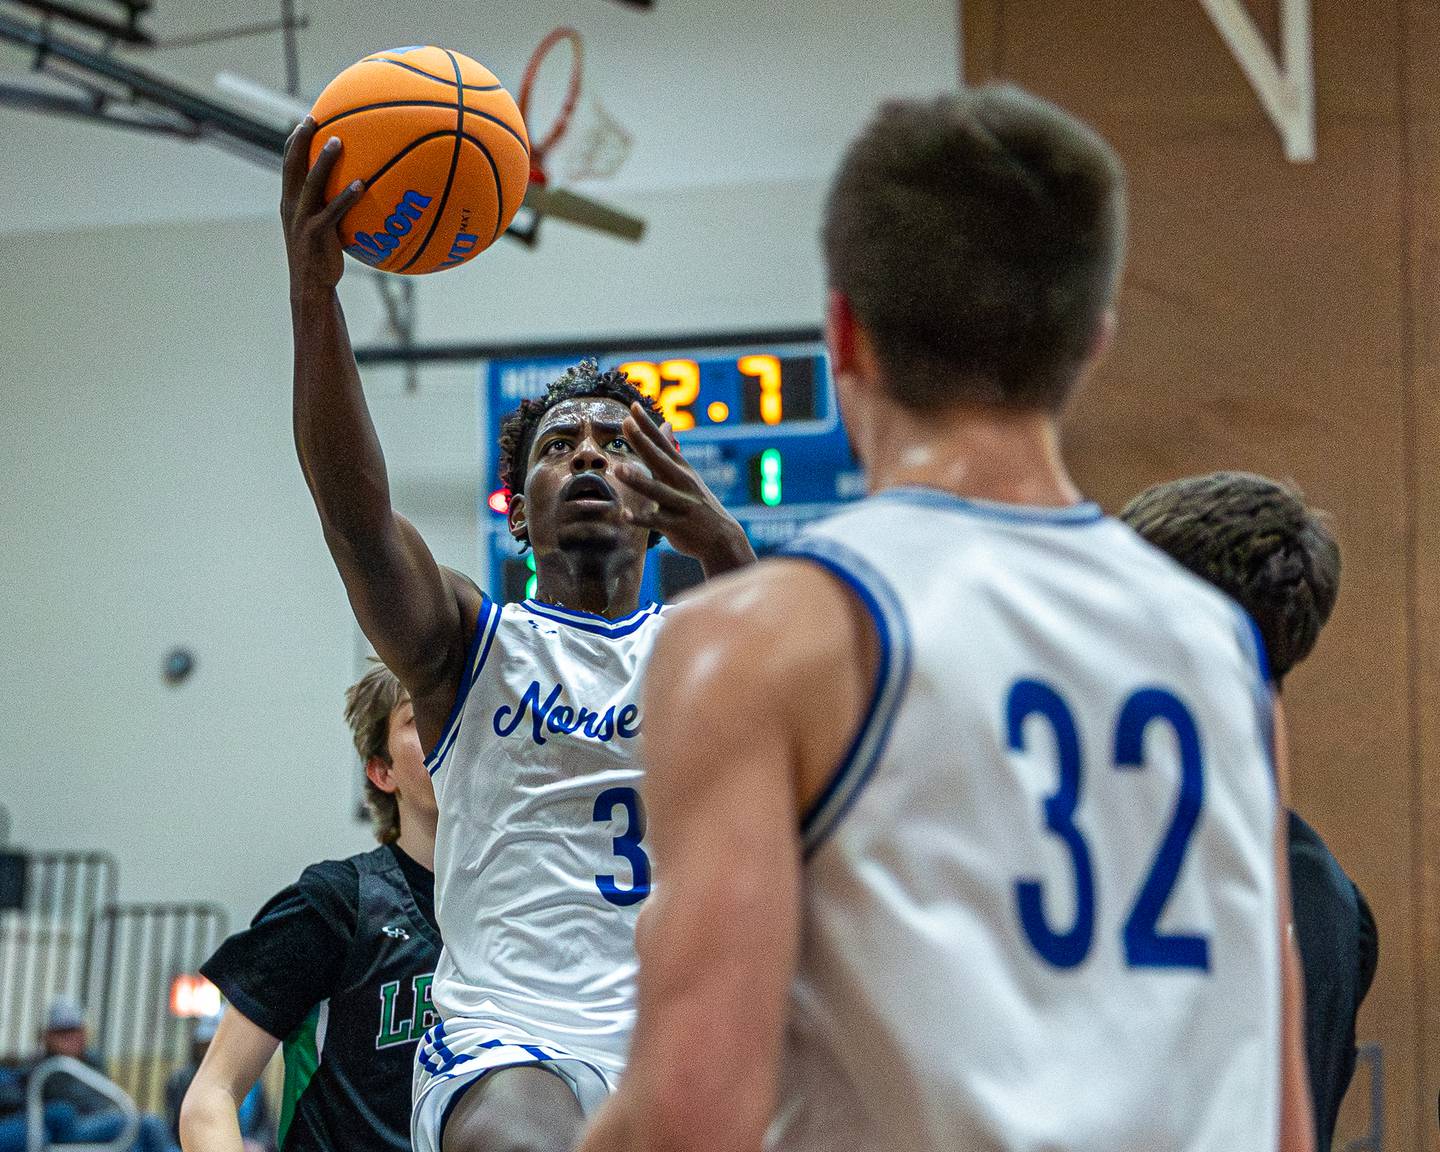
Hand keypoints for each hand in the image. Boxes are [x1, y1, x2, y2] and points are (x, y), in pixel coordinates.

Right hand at [281, 117, 364, 294]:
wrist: (310, 286)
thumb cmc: (320, 258)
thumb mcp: (320, 229)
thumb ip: (329, 208)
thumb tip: (353, 192)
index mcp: (290, 202)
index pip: (288, 165)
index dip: (294, 142)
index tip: (305, 121)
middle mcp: (292, 206)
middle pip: (293, 166)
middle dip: (301, 140)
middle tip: (313, 118)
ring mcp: (302, 220)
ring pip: (311, 183)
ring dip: (324, 161)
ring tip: (338, 141)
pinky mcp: (317, 234)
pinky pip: (333, 212)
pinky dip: (346, 198)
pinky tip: (360, 185)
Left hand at [613, 402, 756, 577]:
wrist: (722, 538)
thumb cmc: (698, 504)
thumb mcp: (687, 474)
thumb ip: (671, 451)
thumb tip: (666, 424)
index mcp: (680, 469)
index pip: (662, 442)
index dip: (648, 425)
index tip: (633, 406)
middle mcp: (681, 482)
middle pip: (659, 459)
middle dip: (642, 441)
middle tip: (625, 424)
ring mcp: (680, 503)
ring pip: (657, 490)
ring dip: (638, 480)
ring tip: (619, 469)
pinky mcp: (677, 525)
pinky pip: (656, 521)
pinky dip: (641, 519)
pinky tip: (625, 515)